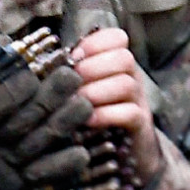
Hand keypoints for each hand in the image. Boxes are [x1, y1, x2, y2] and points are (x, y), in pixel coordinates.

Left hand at [70, 27, 163, 180]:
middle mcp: (132, 78)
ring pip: (127, 84)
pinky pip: (130, 113)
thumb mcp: (83, 88)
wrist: (124, 153)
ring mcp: (139, 101)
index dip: (94, 43)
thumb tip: (48, 60)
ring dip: (96, 92)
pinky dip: (106, 115)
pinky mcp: (140, 126)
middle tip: (72, 84)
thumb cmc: (94, 113)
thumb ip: (73, 72)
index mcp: (117, 63)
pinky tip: (88, 120)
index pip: (117, 37)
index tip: (74, 57)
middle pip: (123, 58)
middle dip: (92, 68)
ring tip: (77, 102)